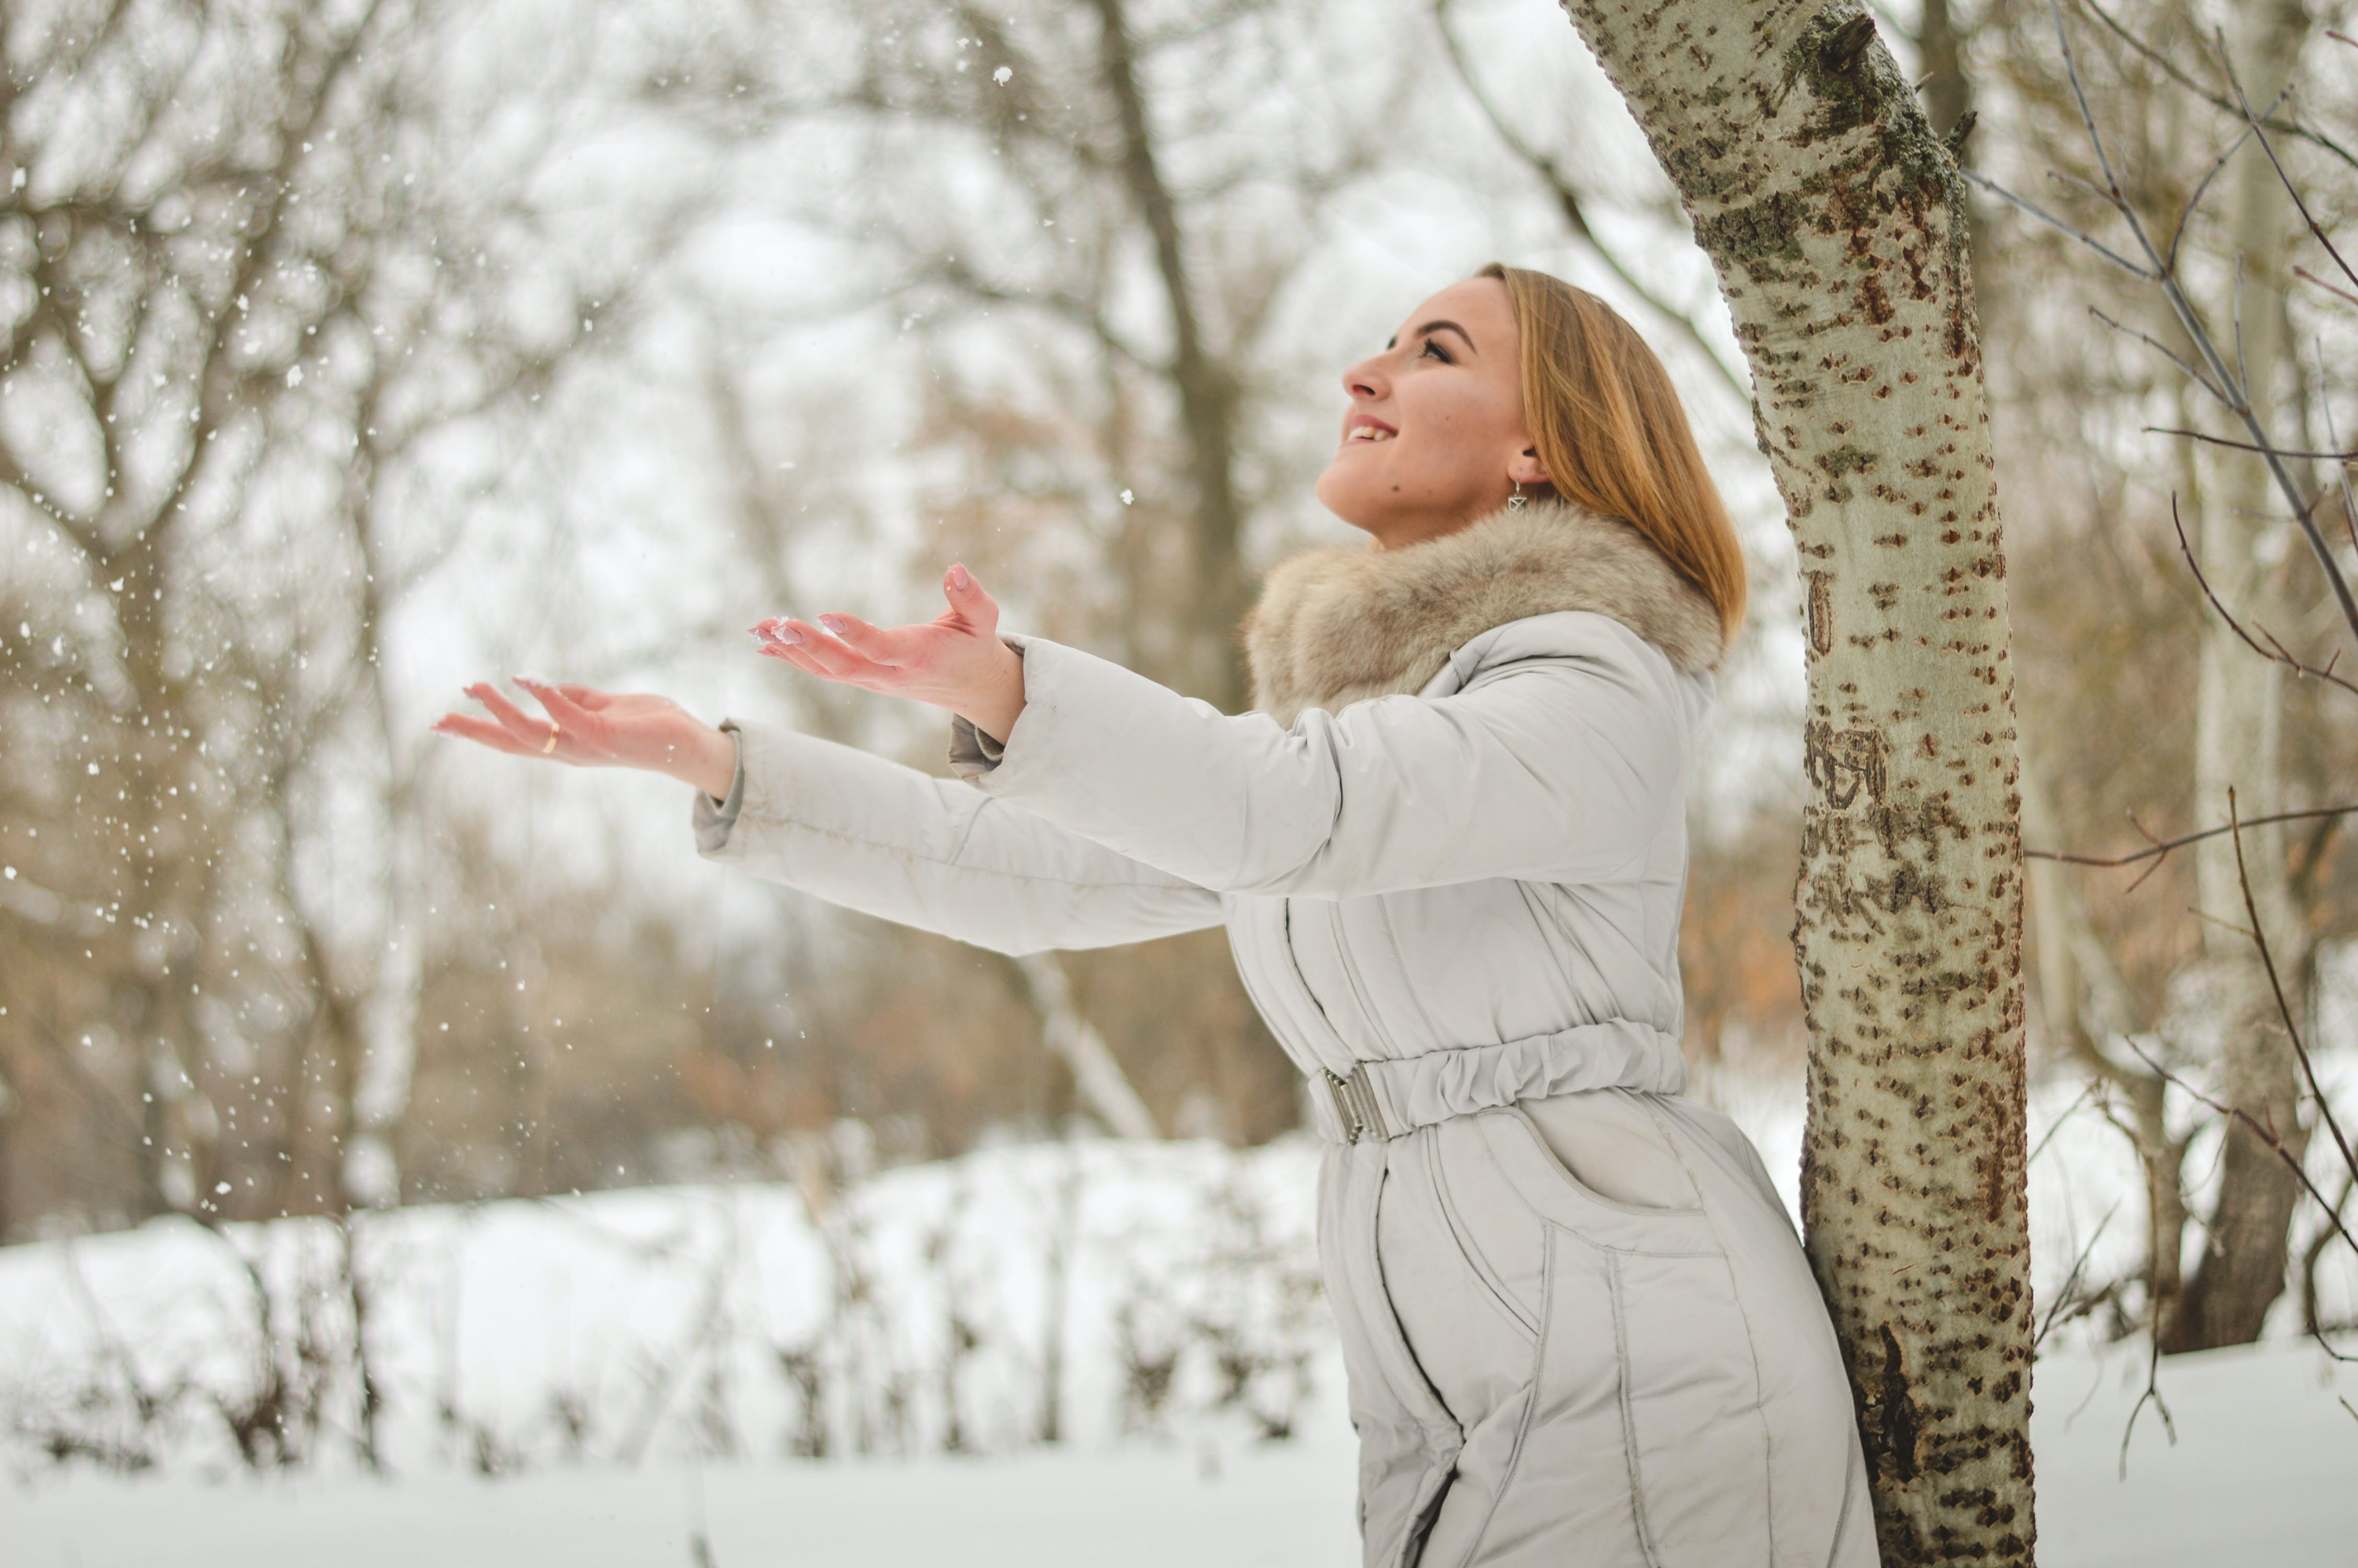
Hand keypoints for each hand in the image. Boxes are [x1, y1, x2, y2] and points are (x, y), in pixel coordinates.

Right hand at [430, 680, 737, 799]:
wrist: (689, 743)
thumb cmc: (650, 725)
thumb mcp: (603, 707)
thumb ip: (573, 699)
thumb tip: (542, 688)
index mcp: (565, 744)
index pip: (514, 739)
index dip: (480, 728)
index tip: (444, 719)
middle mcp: (569, 752)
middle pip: (511, 744)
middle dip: (474, 732)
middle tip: (437, 721)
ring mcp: (584, 747)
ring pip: (531, 734)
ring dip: (501, 710)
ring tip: (476, 687)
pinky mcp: (604, 736)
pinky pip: (567, 717)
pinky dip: (544, 697)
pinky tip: (525, 679)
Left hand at [752, 563, 1024, 740]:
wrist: (969, 686)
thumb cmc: (974, 644)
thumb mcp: (984, 619)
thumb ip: (971, 596)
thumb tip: (955, 569)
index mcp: (918, 656)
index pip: (881, 647)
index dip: (854, 634)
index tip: (826, 614)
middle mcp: (889, 674)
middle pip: (843, 666)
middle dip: (809, 646)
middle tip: (778, 625)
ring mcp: (872, 680)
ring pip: (826, 671)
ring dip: (791, 651)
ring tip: (759, 628)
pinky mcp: (862, 677)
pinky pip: (823, 670)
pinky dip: (793, 657)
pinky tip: (765, 643)